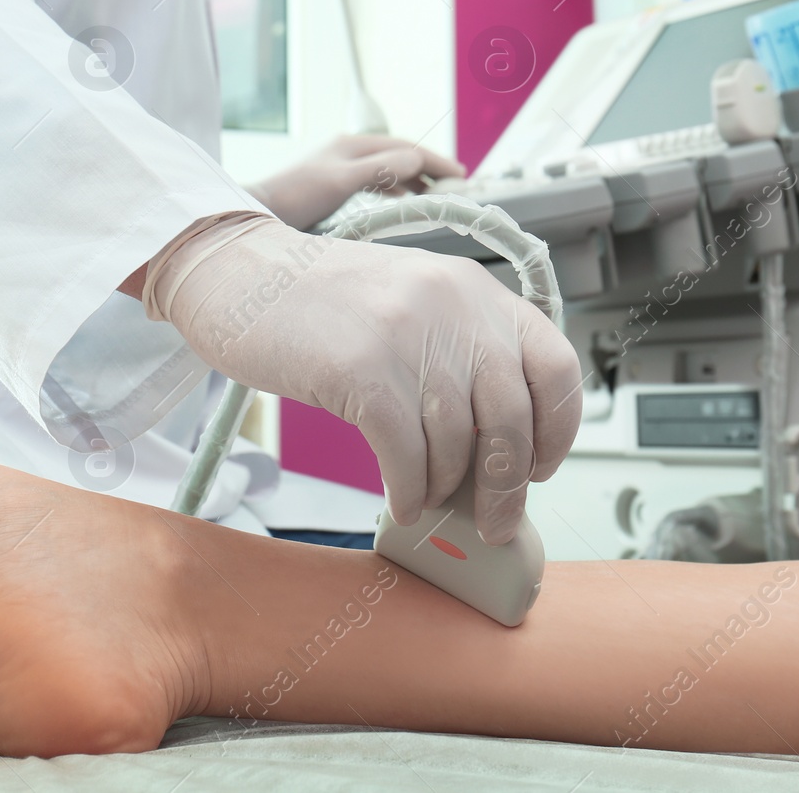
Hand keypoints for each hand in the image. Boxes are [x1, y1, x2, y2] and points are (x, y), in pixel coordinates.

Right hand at [144, 215, 582, 542]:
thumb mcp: (412, 304)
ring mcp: (407, 334)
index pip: (556, 366)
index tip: (540, 466)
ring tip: (428, 499)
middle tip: (495, 523)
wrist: (241, 274)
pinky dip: (409, 491)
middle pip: (511, 418)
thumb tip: (498, 451)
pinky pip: (405, 455)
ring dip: (447, 489)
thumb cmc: (324, 304)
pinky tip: (400, 501)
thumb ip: (460, 355)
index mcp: (476, 290)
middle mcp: (454, 305)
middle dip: (507, 486)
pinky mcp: (361, 369)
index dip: (557, 430)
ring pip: (456, 443)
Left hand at [248, 135, 465, 230]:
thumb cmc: (296, 195)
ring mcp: (342, 167)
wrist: (259, 211)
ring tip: (435, 195)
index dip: (434, 161)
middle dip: (429, 168)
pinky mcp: (335, 184)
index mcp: (354, 145)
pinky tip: (401, 200)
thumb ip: (381, 169)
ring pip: (389, 169)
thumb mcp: (343, 181)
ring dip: (414, 180)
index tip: (460, 174)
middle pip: (400, 155)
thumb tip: (416, 160)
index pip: (405, 148)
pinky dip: (395, 189)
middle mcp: (350, 151)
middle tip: (456, 184)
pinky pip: (376, 182)